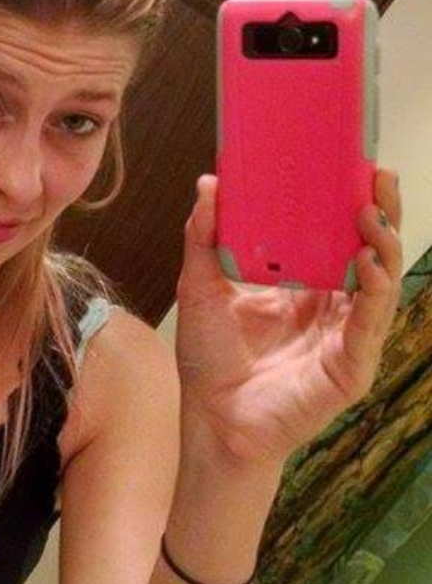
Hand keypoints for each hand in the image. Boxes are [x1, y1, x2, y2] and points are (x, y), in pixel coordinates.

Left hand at [175, 168, 404, 468]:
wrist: (210, 420)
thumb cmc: (210, 361)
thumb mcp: (202, 286)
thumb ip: (204, 237)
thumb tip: (209, 184)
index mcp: (308, 286)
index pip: (340, 235)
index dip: (351, 201)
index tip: (353, 163)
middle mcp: (334, 307)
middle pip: (371, 250)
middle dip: (380, 211)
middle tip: (376, 175)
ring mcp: (347, 336)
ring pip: (382, 281)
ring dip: (383, 243)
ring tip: (370, 213)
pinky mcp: (352, 365)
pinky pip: (372, 323)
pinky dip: (376, 291)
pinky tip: (367, 263)